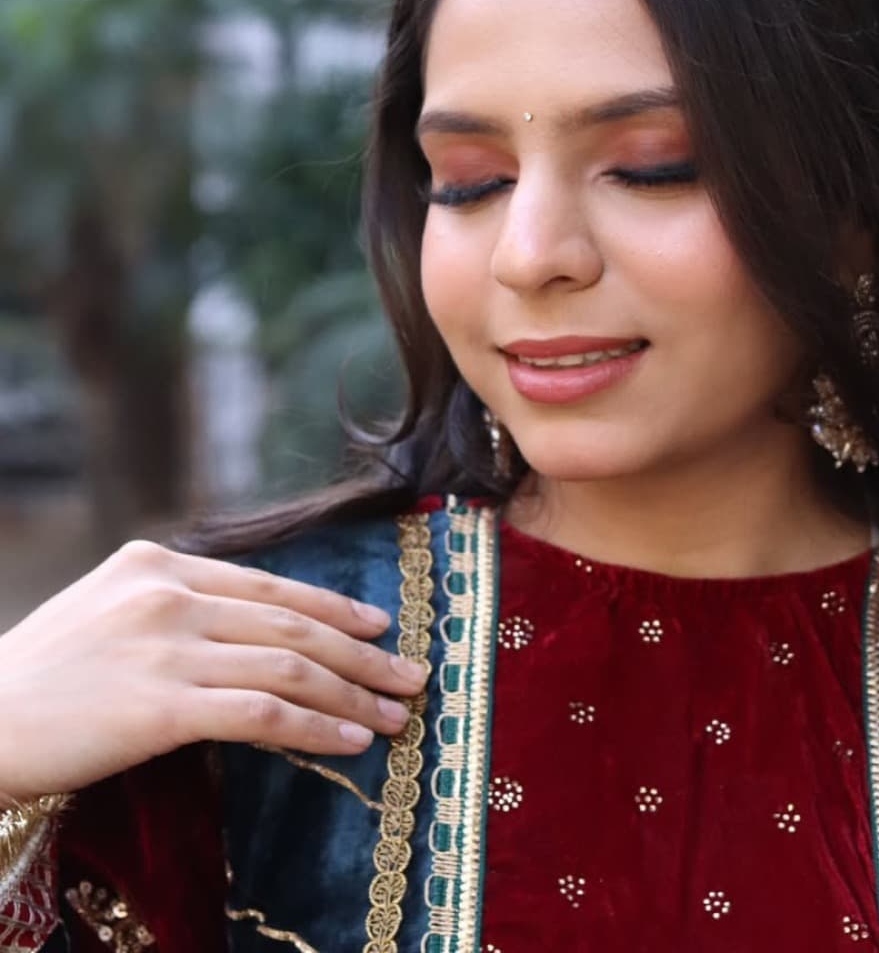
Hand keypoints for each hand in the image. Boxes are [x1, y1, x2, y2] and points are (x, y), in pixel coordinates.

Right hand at [0, 539, 424, 803]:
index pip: (271, 586)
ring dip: (353, 694)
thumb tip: (254, 631)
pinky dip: (315, 727)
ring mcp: (168, 647)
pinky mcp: (162, 706)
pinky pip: (262, 715)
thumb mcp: (108, 611)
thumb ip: (177, 606)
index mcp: (159, 562)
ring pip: (290, 668)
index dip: (334, 607)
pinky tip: (349, 741)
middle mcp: (171, 594)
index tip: (378, 627)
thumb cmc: (42, 676)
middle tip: (411, 675)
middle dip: (363, 653)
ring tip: (395, 715)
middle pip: (293, 624)